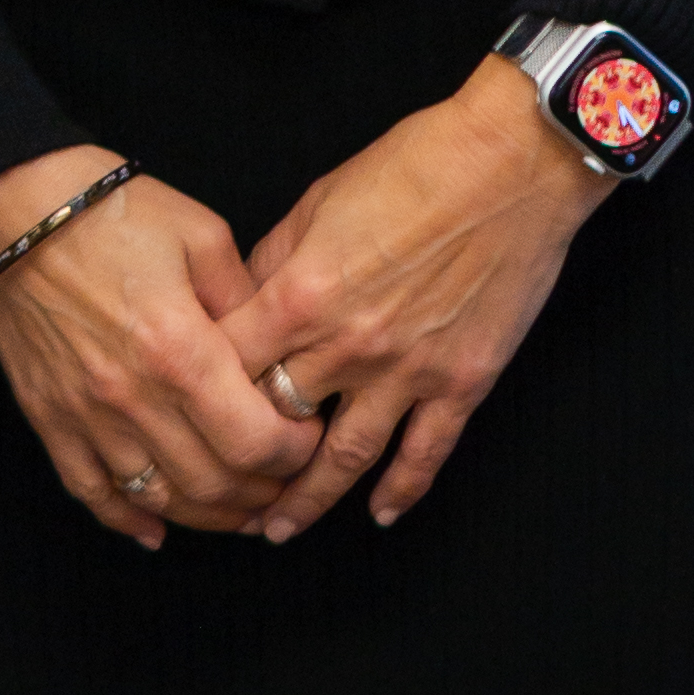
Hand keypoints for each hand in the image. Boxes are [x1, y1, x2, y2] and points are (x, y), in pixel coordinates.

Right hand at [0, 149, 308, 546]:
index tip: (307, 437)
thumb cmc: (109, 212)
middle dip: (263, 492)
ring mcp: (86, 415)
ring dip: (210, 515)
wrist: (14, 209)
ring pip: (161, 500)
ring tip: (241, 508)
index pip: (256, 442)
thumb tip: (276, 352)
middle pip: (215, 484)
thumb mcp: (202, 237)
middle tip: (284, 478)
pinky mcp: (49, 420)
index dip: (295, 453)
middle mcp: (132, 396)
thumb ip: (246, 303)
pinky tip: (157, 529)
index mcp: (179, 349)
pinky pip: (93, 492)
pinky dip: (128, 521)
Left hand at [227, 54, 613, 538]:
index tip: (182, 419)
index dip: (200, 394)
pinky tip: (380, 515)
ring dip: (309, 502)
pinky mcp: (462, 381)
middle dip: (242, 462)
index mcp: (303, 294)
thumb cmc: (414, 166)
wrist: (511, 163)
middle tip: (217, 493)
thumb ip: (274, 261)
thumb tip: (244, 302)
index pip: (231, 364)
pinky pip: (426, 453)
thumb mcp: (318, 200)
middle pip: (278, 421)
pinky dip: (402, 491)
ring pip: (346, 458)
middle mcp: (349, 343)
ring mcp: (409, 369)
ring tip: (280, 530)